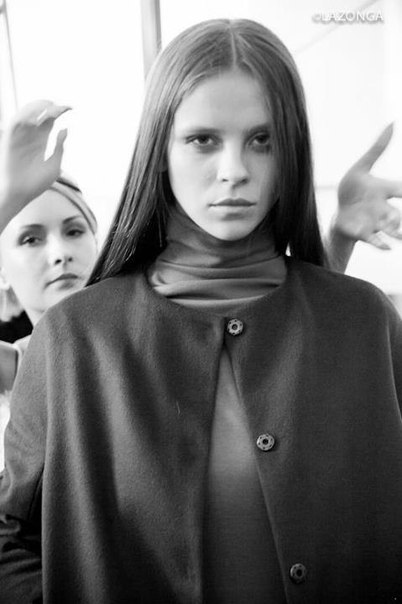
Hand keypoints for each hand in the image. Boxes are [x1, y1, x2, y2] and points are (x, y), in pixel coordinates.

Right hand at [0, 100, 70, 224]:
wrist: (20, 194)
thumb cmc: (37, 184)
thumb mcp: (54, 165)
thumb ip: (59, 147)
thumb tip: (65, 128)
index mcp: (41, 141)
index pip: (50, 119)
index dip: (59, 111)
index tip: (70, 108)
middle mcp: (30, 136)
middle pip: (40, 113)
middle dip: (50, 106)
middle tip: (62, 107)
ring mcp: (20, 137)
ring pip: (27, 113)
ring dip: (38, 107)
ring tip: (51, 108)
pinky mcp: (10, 140)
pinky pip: (15, 122)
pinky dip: (25, 116)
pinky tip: (38, 118)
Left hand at [334, 124, 401, 249]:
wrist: (338, 211)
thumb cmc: (353, 190)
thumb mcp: (361, 167)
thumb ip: (377, 148)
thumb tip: (393, 122)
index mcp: (385, 191)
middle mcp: (384, 208)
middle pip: (399, 213)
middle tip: (401, 220)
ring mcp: (375, 222)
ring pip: (391, 228)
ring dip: (398, 232)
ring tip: (401, 236)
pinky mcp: (363, 233)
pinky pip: (374, 240)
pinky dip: (381, 244)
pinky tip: (388, 248)